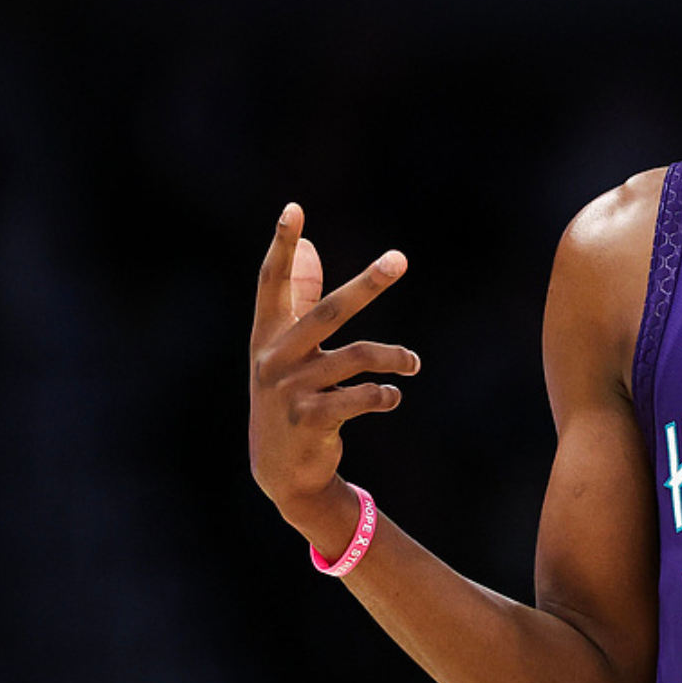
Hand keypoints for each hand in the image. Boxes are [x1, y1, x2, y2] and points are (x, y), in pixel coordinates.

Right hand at [248, 203, 420, 523]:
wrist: (284, 473)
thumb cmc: (292, 397)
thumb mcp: (288, 350)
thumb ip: (299, 300)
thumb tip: (309, 246)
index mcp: (268, 336)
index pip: (272, 282)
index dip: (281, 246)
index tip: (293, 209)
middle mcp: (274, 359)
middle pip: (329, 311)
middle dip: (368, 284)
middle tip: (400, 258)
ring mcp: (291, 390)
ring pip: (359, 357)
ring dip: (396, 358)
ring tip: (414, 363)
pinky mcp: (311, 420)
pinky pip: (364, 397)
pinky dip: (387, 394)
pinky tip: (392, 396)